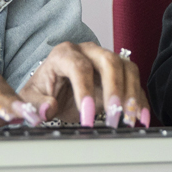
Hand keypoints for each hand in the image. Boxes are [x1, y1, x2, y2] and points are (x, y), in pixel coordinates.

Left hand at [20, 42, 149, 127]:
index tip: (87, 116)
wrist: (53, 88)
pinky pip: (135, 82)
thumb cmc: (43, 90)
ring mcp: (106, 61)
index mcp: (64, 54)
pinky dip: (140, 100)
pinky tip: (140, 117)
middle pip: (109, 61)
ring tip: (129, 119)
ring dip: (131, 94)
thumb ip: (35, 104)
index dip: (84, 91)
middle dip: (114, 89)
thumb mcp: (30, 97)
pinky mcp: (119, 74)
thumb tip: (48, 109)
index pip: (78, 67)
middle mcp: (89, 52)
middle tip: (115, 114)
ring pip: (127, 69)